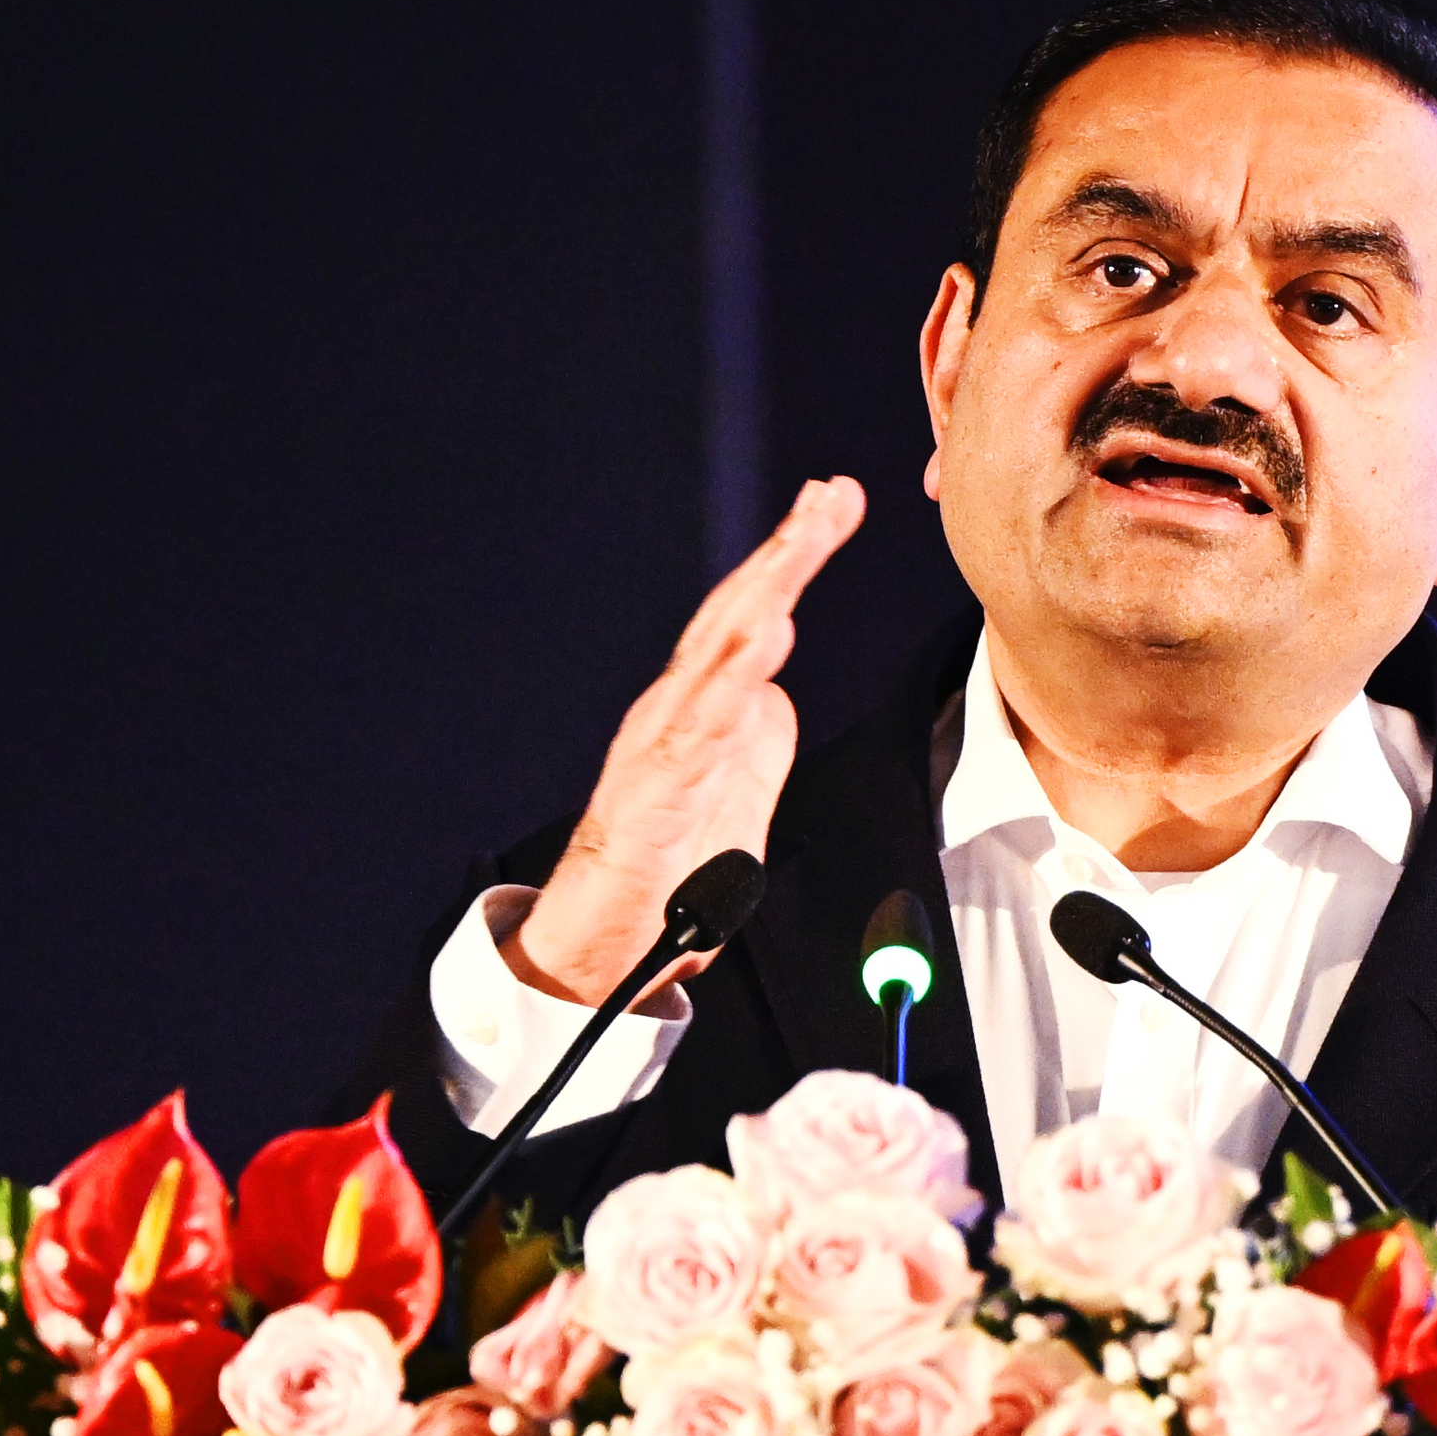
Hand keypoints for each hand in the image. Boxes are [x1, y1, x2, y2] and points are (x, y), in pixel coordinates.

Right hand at [506, 476, 866, 1006]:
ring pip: (718, 654)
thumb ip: (755, 741)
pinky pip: (700, 726)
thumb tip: (773, 695)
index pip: (750, 615)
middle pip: (735, 614)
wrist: (604, 939)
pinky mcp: (657, 791)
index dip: (790, 558)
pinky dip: (734, 677)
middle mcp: (677, 709)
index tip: (831, 503)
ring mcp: (664, 745)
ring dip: (764, 593)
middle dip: (786, 551)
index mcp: (702, 708)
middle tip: (831, 496)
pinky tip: (768, 637)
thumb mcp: (735, 794)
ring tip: (804, 543)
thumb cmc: (666, 868)